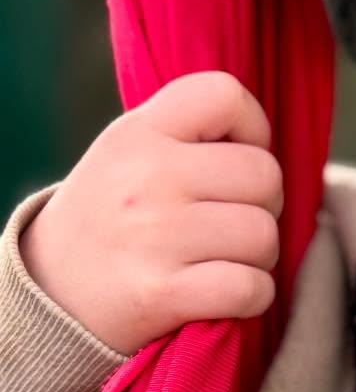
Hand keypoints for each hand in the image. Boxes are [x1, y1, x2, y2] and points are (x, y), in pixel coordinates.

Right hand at [18, 72, 283, 355]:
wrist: (52, 294)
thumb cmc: (114, 217)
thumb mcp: (130, 153)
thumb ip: (191, 135)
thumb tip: (267, 144)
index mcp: (137, 133)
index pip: (224, 95)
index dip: (253, 127)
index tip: (234, 158)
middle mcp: (144, 177)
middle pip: (264, 174)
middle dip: (265, 204)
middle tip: (232, 222)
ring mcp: (153, 236)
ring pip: (264, 235)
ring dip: (259, 256)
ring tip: (224, 258)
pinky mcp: (160, 294)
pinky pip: (251, 287)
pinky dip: (254, 296)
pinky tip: (227, 293)